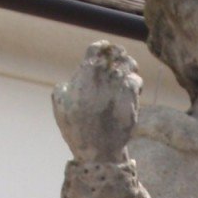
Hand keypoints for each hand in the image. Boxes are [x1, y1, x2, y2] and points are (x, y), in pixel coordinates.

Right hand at [52, 42, 141, 162]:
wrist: (97, 150)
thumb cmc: (77, 128)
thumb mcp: (60, 105)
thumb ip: (64, 87)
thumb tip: (70, 81)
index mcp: (85, 74)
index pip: (97, 48)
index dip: (103, 47)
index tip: (106, 52)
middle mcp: (103, 76)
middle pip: (117, 54)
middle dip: (119, 58)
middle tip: (120, 64)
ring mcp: (118, 86)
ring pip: (130, 65)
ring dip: (130, 68)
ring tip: (127, 75)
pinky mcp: (131, 98)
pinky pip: (137, 81)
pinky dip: (136, 83)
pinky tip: (133, 90)